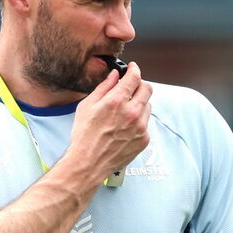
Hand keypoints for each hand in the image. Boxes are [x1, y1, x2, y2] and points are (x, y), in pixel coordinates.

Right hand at [66, 62, 151, 179]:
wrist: (89, 163)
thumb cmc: (84, 136)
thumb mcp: (87, 106)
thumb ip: (104, 87)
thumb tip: (115, 75)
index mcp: (117, 101)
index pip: (134, 77)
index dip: (134, 69)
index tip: (133, 68)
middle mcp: (132, 113)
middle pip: (147, 89)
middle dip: (139, 84)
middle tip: (131, 87)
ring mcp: (140, 127)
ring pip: (148, 106)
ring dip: (140, 103)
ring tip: (125, 111)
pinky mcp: (144, 139)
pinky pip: (146, 123)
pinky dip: (139, 121)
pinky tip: (126, 127)